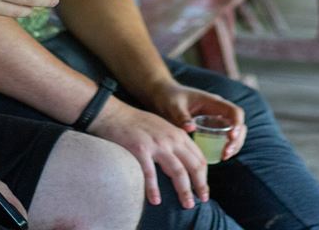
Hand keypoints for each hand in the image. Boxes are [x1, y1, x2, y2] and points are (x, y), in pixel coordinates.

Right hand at [89, 97, 208, 208]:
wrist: (114, 113)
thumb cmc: (136, 123)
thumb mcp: (163, 128)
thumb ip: (174, 142)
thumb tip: (184, 162)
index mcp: (178, 135)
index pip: (199, 158)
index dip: (204, 177)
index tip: (203, 190)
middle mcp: (171, 139)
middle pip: (193, 166)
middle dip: (200, 186)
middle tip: (202, 201)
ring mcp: (156, 145)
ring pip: (178, 172)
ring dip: (184, 191)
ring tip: (187, 204)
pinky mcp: (140, 150)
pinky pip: (150, 173)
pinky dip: (154, 189)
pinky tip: (156, 201)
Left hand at [143, 80, 246, 161]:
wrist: (162, 96)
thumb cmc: (169, 98)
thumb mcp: (173, 106)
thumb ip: (182, 116)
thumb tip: (191, 129)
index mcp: (213, 102)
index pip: (234, 112)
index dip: (237, 124)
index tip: (231, 137)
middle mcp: (218, 111)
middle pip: (238, 125)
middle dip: (237, 140)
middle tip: (226, 154)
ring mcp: (216, 120)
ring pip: (234, 133)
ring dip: (233, 145)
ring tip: (223, 157)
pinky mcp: (211, 129)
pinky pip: (223, 138)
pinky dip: (224, 147)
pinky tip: (218, 157)